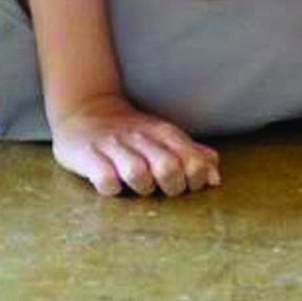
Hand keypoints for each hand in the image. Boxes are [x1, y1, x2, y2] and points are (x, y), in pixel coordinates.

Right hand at [51, 94, 221, 196]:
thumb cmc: (133, 134)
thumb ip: (194, 156)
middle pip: (168, 168)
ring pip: (137, 173)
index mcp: (164, 133)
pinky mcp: (88, 156)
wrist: (85, 110)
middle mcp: (140, 137)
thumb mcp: (166, 138)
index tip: (187, 185)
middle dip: (172, 187)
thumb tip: (216, 179)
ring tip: (139, 187)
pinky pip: (105, 180)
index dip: (196, 179)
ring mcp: (114, 146)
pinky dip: (112, 188)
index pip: (193, 160)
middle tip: (163, 190)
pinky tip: (113, 186)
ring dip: (142, 188)